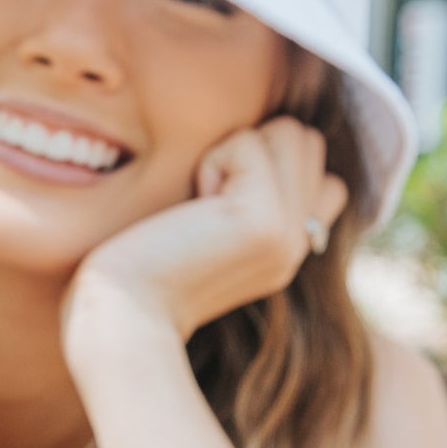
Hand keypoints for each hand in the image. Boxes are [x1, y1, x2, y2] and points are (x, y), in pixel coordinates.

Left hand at [62, 117, 348, 355]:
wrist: (125, 314)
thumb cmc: (141, 267)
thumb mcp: (206, 230)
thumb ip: (244, 198)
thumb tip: (260, 141)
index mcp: (290, 246)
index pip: (321, 172)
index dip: (267, 165)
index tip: (215, 205)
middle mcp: (300, 242)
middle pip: (308, 142)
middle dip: (253, 147)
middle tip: (206, 199)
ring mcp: (289, 232)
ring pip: (290, 133)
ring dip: (235, 150)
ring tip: (202, 201)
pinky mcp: (264, 221)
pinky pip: (249, 143)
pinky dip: (213, 160)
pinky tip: (194, 206)